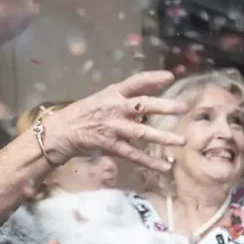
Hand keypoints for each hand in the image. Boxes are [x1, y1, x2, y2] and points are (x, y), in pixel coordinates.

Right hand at [37, 72, 187, 172]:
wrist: (59, 131)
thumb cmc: (84, 114)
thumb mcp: (103, 99)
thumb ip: (125, 100)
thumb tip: (150, 102)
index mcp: (113, 94)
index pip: (135, 82)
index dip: (152, 78)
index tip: (170, 77)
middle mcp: (115, 108)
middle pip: (143, 105)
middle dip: (164, 107)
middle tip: (183, 108)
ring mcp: (113, 127)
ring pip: (142, 132)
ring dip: (163, 137)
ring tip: (182, 141)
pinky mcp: (110, 145)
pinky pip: (134, 155)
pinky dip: (150, 162)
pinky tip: (165, 166)